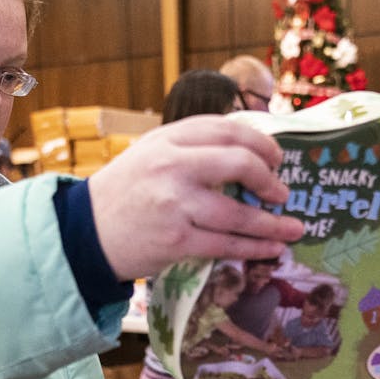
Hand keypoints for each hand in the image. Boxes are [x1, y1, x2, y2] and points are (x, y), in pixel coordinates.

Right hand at [86, 117, 304, 280]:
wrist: (86, 232)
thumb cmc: (125, 191)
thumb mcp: (151, 153)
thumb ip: (192, 147)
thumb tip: (248, 153)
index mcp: (168, 139)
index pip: (227, 129)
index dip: (261, 143)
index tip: (276, 158)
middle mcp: (173, 165)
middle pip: (240, 162)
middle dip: (270, 179)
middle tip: (282, 193)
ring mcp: (175, 203)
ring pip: (239, 213)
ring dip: (273, 224)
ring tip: (293, 228)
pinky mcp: (177, 239)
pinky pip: (227, 244)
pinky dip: (255, 248)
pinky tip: (271, 249)